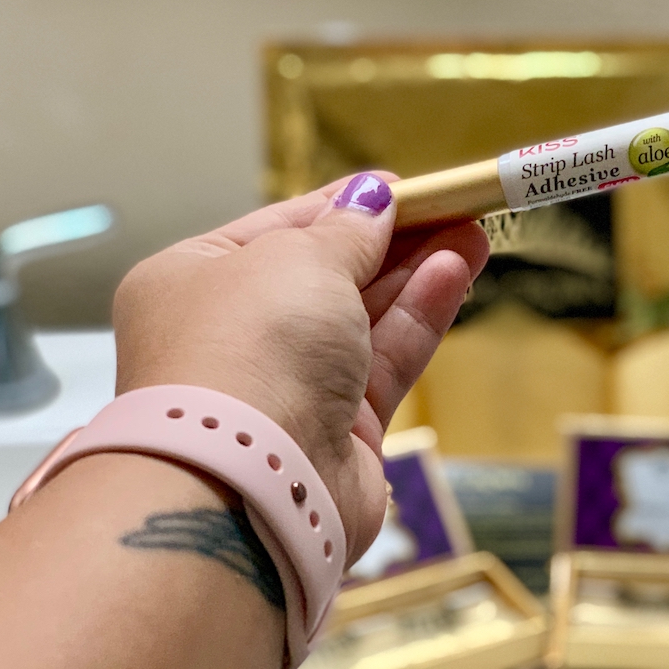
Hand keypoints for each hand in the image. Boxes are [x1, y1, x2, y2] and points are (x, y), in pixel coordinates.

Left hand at [112, 173, 489, 565]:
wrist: (248, 481)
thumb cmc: (252, 344)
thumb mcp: (299, 258)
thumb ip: (348, 230)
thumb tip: (373, 199)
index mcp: (195, 282)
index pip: (280, 229)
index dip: (344, 206)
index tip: (400, 188)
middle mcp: (236, 336)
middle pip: (328, 274)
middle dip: (393, 240)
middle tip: (454, 206)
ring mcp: (288, 387)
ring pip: (364, 318)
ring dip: (418, 273)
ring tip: (473, 233)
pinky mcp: (338, 432)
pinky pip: (384, 360)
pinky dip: (418, 316)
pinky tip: (456, 274)